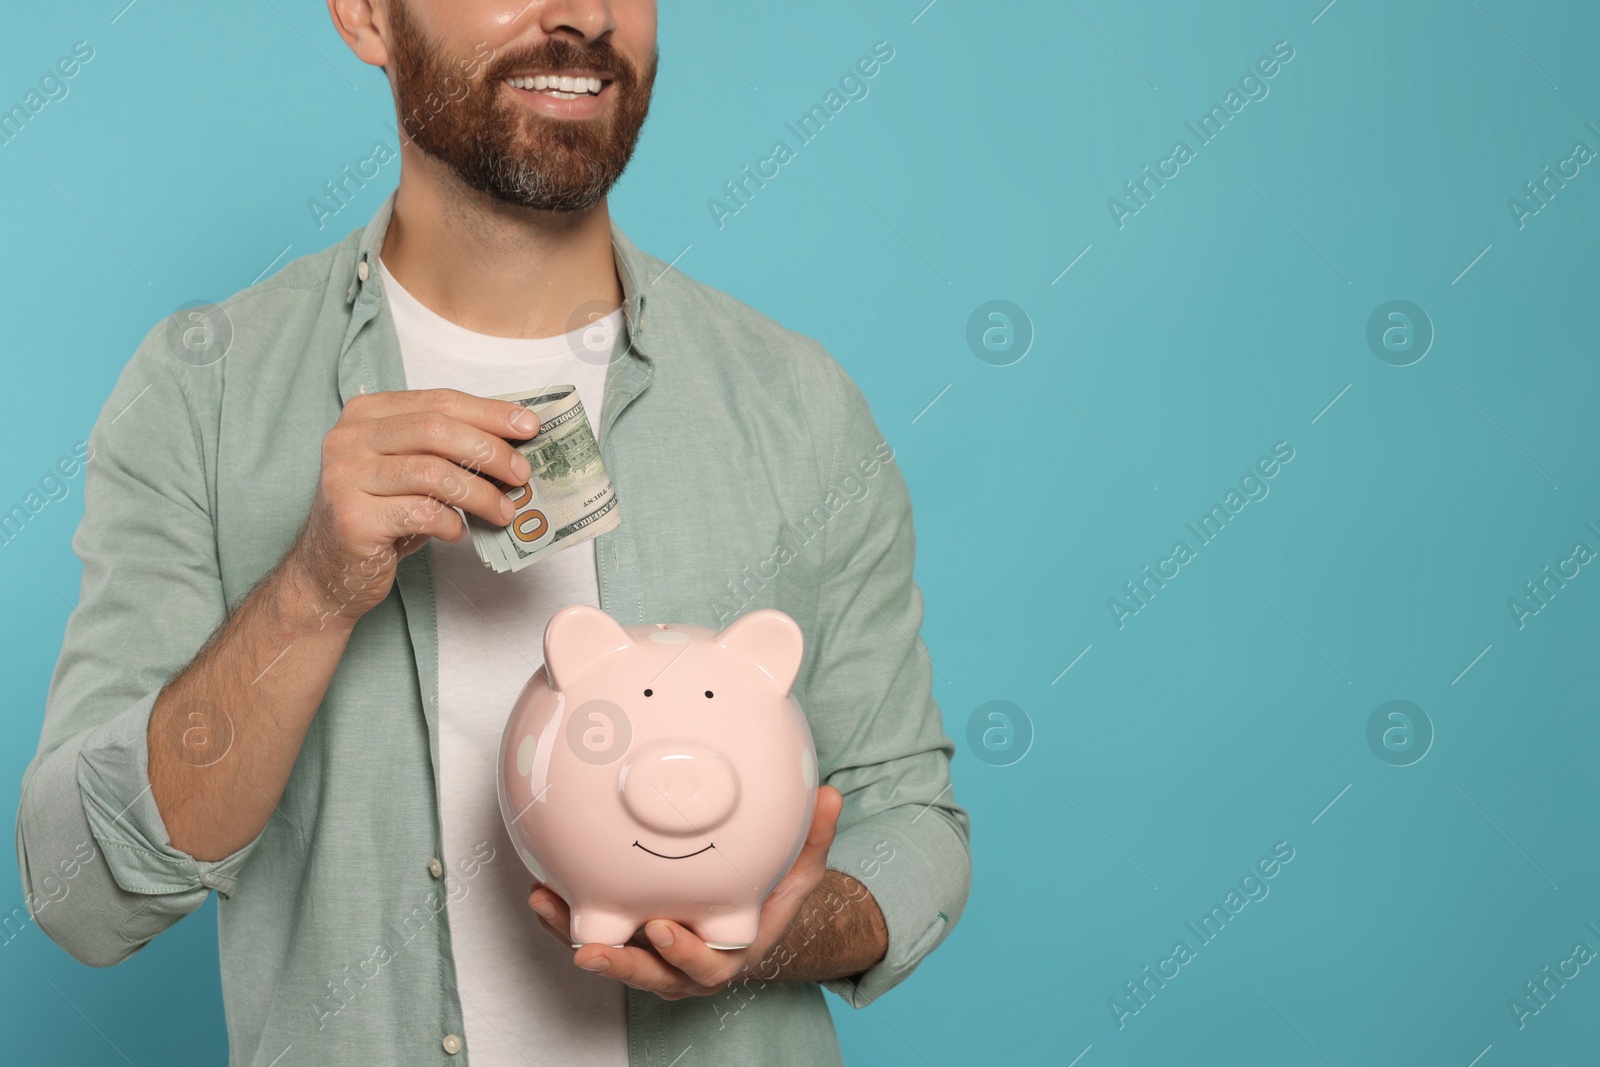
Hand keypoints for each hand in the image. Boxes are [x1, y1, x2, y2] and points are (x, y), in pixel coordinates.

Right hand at [287, 388, 537, 621]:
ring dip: (480, 494)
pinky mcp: (353, 518)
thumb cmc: (381, 515)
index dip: (489, 412)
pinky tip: (460, 532)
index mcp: (366, 414)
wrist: (330, 571)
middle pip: (437, 430)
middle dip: (490, 451)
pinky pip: (421, 514)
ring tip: (504, 512)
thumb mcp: (410, 471)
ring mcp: (346, 477)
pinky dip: (452, 524)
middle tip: (522, 474)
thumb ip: (447, 449)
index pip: (439, 401)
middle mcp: (349, 438)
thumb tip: (514, 440)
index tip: (529, 426)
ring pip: (433, 473)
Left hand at [527, 786, 844, 999]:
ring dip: (573, 934)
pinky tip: (542, 885)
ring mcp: (653, 954)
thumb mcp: (802, 868)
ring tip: (545, 904)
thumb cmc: (773, 895)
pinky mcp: (628, 937)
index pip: (705, 964)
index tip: (665, 932)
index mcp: (727, 950)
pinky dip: (566, 913)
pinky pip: (594, 929)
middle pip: (647, 973)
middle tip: (589, 949)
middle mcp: (685, 962)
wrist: (750, 916)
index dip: (684, 954)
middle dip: (617, 963)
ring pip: (611, 953)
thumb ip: (814, 837)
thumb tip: (831, 796)